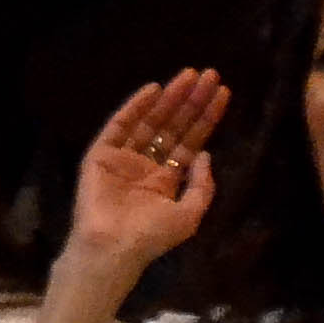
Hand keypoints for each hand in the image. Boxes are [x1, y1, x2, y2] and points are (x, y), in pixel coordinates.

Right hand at [55, 70, 228, 297]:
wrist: (112, 248)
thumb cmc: (151, 237)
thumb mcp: (190, 214)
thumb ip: (203, 186)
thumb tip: (205, 154)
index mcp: (166, 179)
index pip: (190, 141)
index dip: (206, 117)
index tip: (223, 92)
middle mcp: (146, 165)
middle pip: (173, 126)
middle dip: (192, 101)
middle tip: (210, 74)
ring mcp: (123, 159)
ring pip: (150, 122)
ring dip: (170, 98)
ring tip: (189, 75)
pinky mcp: (101, 156)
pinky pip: (119, 127)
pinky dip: (135, 108)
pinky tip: (154, 90)